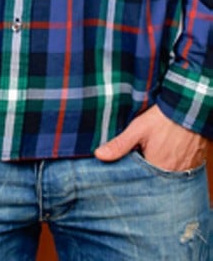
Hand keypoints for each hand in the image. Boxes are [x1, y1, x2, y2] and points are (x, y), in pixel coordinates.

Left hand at [94, 104, 208, 170]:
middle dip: (143, 172)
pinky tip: (163, 155)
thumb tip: (99, 155)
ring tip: (151, 154)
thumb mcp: (137, 129)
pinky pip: (176, 173)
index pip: (138, 180)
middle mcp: (172, 175)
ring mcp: (183, 171)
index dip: (130, 173)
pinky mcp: (191, 166)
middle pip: (152, 180)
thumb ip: (119, 144)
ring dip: (155, 169)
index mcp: (157, 168)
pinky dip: (168, 167)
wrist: (187, 109)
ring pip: (163, 177)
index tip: (125, 166)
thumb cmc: (162, 119)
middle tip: (139, 156)